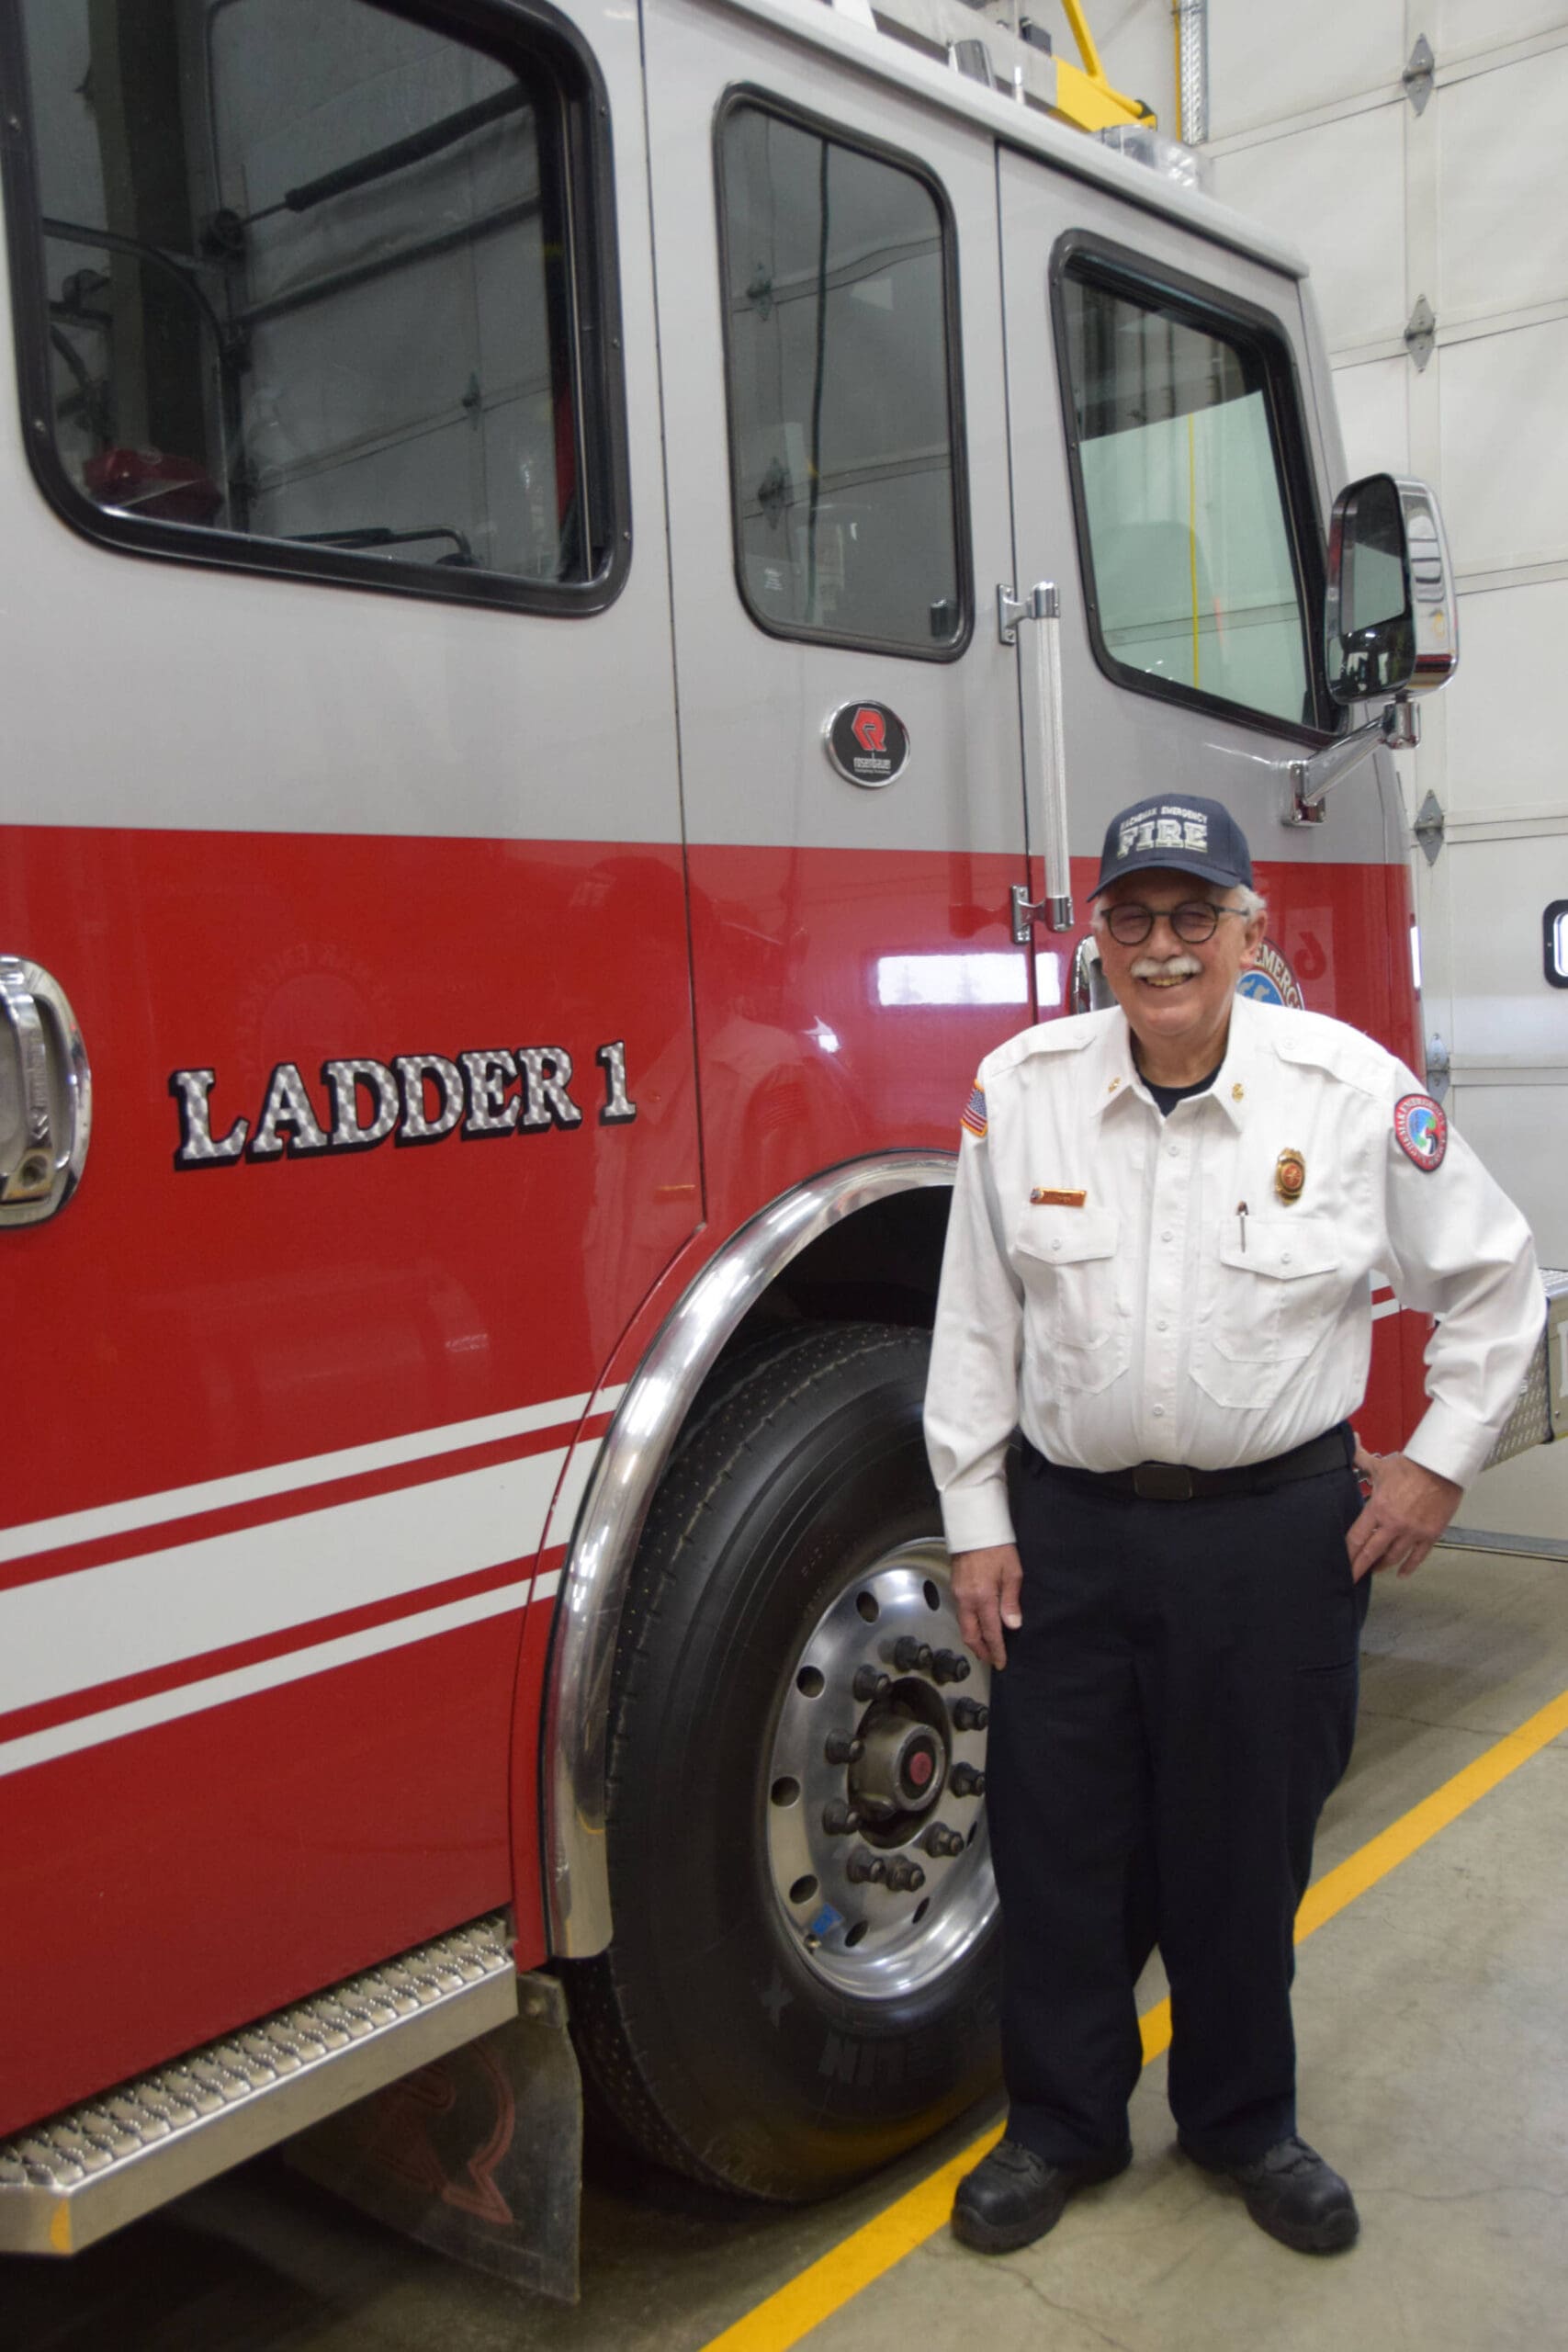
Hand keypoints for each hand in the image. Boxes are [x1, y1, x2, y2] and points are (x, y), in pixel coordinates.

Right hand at [951, 1543, 1022, 1669]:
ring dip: (974, 1638)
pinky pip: (961, 1613)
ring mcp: (958, 1593)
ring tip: (986, 1647)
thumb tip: (1012, 1625)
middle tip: (991, 1660)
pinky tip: (978, 1625)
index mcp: (983, 1598)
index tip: (1001, 1663)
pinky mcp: (955, 1587)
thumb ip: (1011, 1601)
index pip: (990, 1632)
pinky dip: (970, 1625)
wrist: (974, 1527)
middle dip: (980, 1650)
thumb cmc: (997, 1548)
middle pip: (970, 1634)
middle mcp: (966, 1599)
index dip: (996, 1650)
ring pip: (963, 1624)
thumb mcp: (1013, 1573)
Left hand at [1346, 1446, 1462, 1581]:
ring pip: (1393, 1557)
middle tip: (1351, 1580)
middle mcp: (1393, 1524)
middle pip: (1371, 1553)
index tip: (1341, 1564)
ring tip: (1374, 1570)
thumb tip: (1351, 1441)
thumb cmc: (1412, 1466)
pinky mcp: (1430, 1535)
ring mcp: (1413, 1532)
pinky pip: (1417, 1557)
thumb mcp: (1381, 1464)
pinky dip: (1409, 1567)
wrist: (1443, 1468)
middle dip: (1359, 1568)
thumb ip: (1361, 1458)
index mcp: (1378, 1508)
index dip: (1348, 1553)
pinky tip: (1402, 1574)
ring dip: (1382, 1566)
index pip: (1357, 1537)